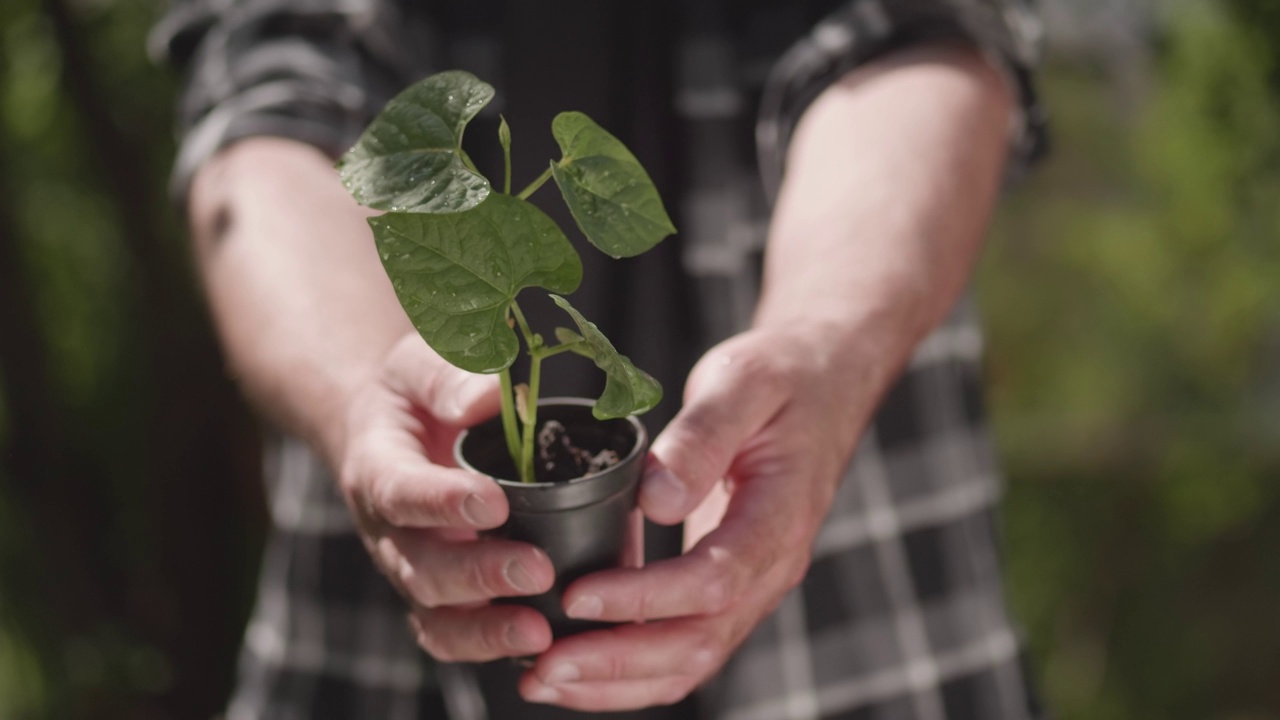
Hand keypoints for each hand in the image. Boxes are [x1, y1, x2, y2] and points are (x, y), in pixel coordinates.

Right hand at [335, 334, 557, 660]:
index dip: (442, 502)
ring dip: (486, 629)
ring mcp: (409, 570)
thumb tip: (489, 396)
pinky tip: (542, 646)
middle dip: (478, 575)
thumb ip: (449, 376)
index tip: (494, 503)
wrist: (387, 430)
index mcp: (377, 466)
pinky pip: (452, 637)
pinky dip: (490, 650)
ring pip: (435, 616)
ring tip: (540, 630)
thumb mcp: (421, 362)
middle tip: (537, 569)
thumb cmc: (414, 393)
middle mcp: (386, 531)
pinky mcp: (435, 597)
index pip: (400, 490)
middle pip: (421, 568)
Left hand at [518, 323, 873, 709]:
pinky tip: (576, 666)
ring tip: (543, 680)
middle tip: (542, 667)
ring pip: (689, 661)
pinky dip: (629, 669)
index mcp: (779, 518)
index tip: (576, 597)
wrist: (823, 386)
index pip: (713, 581)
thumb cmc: (781, 378)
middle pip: (698, 643)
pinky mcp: (727, 588)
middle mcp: (770, 568)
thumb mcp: (744, 382)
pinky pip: (684, 648)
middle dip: (617, 663)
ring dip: (616, 681)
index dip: (643, 599)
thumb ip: (704, 435)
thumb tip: (657, 500)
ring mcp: (752, 586)